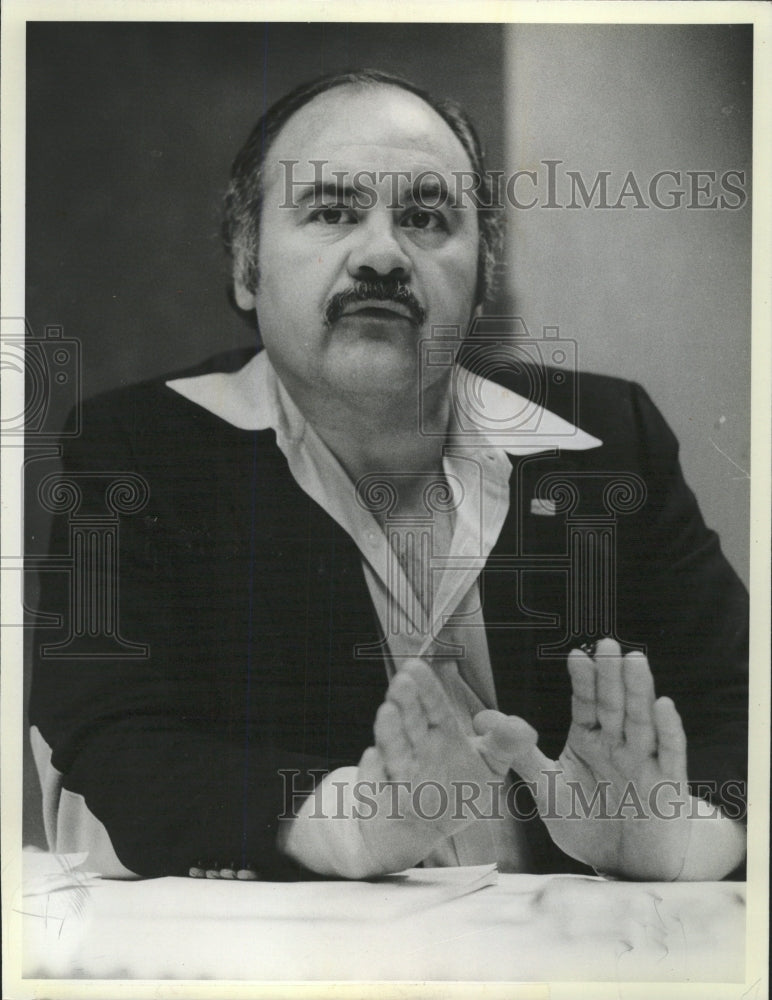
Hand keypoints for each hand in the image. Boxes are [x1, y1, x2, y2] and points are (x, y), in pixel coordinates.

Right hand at [355, 658, 532, 873]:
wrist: (426, 827)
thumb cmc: (455, 789)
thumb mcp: (490, 766)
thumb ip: (507, 744)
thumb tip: (521, 727)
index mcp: (441, 735)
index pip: (434, 707)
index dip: (427, 689)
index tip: (415, 666)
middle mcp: (416, 750)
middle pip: (411, 723)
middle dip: (406, 702)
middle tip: (403, 681)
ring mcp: (398, 775)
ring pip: (393, 750)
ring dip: (389, 732)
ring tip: (387, 711)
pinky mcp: (385, 801)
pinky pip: (377, 787)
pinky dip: (373, 774)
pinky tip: (372, 759)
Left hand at [506, 638, 692, 879]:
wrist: (624, 866)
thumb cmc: (587, 822)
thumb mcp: (547, 788)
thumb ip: (520, 754)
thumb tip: (483, 720)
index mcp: (590, 741)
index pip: (586, 704)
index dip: (583, 681)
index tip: (575, 655)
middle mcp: (618, 745)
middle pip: (614, 705)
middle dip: (610, 675)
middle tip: (606, 644)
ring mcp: (644, 763)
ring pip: (642, 722)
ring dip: (639, 691)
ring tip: (635, 660)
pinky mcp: (667, 786)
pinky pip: (670, 755)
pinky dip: (669, 731)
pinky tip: (664, 705)